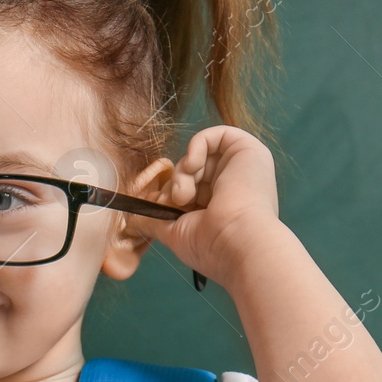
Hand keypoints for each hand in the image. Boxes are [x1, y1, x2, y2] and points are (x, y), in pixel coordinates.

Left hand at [139, 126, 281, 280]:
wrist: (237, 243)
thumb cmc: (211, 246)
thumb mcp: (177, 233)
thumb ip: (155, 221)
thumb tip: (133, 220)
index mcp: (224, 208)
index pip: (191, 190)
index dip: (174, 195)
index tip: (167, 209)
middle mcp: (236, 187)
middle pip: (193, 171)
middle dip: (177, 184)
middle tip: (176, 202)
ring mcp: (243, 168)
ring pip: (200, 157)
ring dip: (183, 172)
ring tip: (183, 194)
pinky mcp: (248, 150)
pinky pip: (214, 135)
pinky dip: (195, 146)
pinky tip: (192, 166)